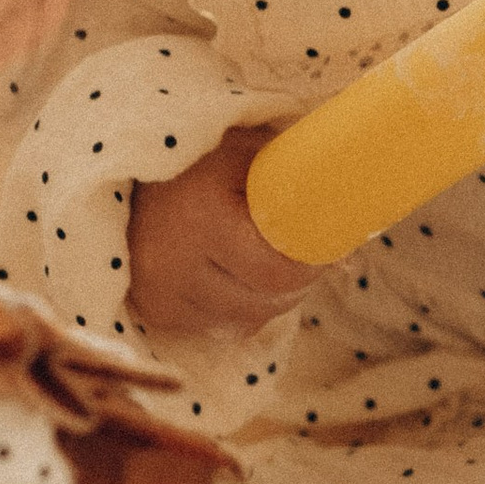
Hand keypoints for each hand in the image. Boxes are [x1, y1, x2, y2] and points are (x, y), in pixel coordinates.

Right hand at [127, 121, 317, 340]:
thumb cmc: (205, 157)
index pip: (277, 272)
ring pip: (244, 322)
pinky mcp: (154, 310)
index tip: (326, 249)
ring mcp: (158, 292)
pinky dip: (235, 309)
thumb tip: (353, 240)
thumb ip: (301, 187)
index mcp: (200, 218)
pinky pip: (217, 327)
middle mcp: (172, 262)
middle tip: (304, 258)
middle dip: (295, 285)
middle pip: (263, 304)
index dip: (311, 266)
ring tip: (262, 261)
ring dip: (266, 300)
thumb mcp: (253, 155)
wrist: (131, 170)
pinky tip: (229, 275)